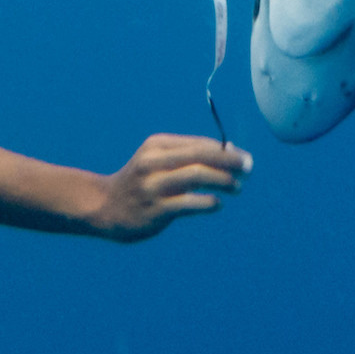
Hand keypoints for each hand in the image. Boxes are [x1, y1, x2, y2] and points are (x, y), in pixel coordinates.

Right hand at [89, 133, 251, 241]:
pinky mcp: (155, 209)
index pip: (199, 144)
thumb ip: (190, 156)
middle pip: (201, 155)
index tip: (244, 158)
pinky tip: (217, 204)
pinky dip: (208, 202)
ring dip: (224, 180)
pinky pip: (189, 203)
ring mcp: (153, 186)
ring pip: (197, 176)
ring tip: (237, 187)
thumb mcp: (158, 161)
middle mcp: (154, 162)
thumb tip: (231, 151)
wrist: (104, 207)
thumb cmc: (142, 182)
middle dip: (230, 160)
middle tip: (249, 167)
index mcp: (157, 145)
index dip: (226, 151)